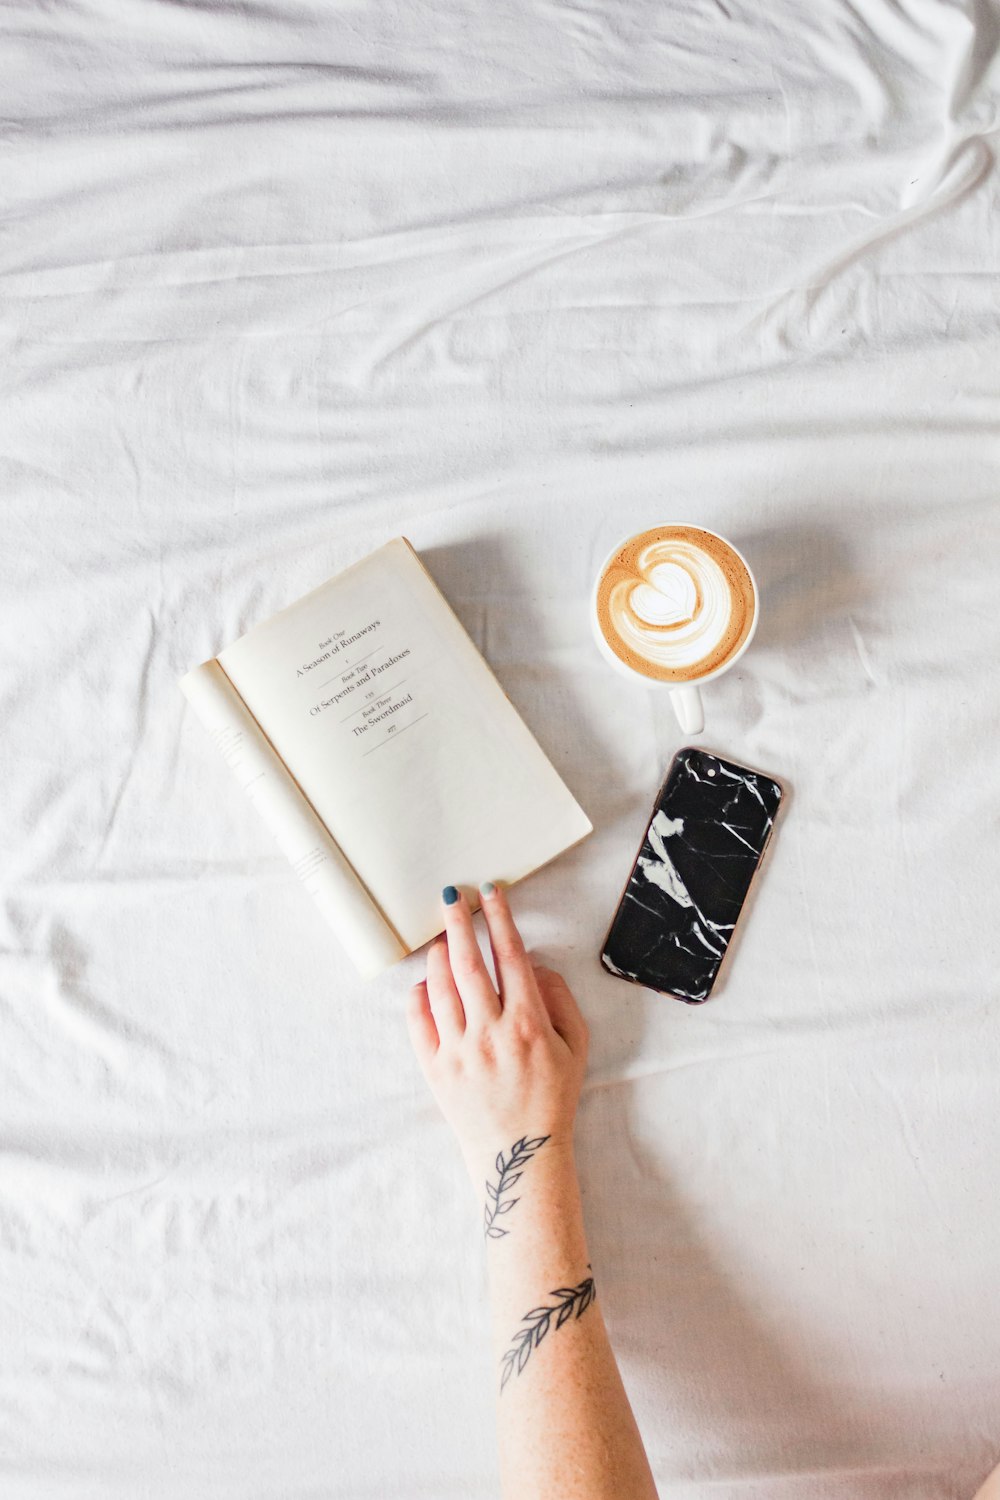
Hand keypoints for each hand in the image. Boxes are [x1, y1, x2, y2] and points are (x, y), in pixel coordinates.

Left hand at [406, 883, 588, 1180]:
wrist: (519, 1154)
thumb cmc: (552, 1098)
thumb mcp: (575, 1047)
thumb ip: (560, 1000)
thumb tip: (534, 964)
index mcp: (528, 1023)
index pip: (510, 955)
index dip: (499, 919)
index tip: (490, 893)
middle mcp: (490, 1032)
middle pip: (469, 962)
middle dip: (459, 923)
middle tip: (452, 897)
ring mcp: (458, 1051)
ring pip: (440, 986)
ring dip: (439, 954)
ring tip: (441, 938)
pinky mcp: (435, 1069)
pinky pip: (418, 1020)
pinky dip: (419, 994)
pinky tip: (425, 982)